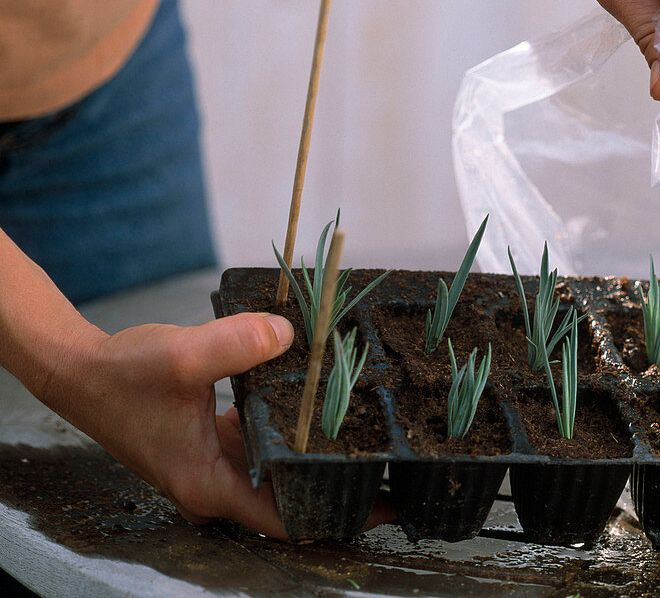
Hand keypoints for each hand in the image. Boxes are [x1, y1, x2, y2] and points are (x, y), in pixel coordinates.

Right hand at [41, 312, 391, 538]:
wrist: (80, 370)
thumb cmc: (122, 374)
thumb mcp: (183, 357)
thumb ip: (239, 345)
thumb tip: (289, 335)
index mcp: (209, 485)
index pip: (284, 518)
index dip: (335, 514)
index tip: (380, 503)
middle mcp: (214, 485)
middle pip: (287, 497)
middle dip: (333, 482)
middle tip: (385, 461)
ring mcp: (213, 465)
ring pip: (275, 469)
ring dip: (311, 454)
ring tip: (363, 434)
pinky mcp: (211, 443)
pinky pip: (260, 445)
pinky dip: (286, 430)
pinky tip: (314, 405)